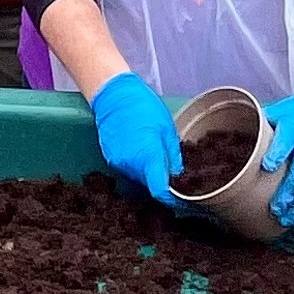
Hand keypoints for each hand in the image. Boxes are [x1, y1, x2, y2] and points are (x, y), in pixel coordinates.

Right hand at [88, 72, 182, 206]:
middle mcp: (130, 164)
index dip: (172, 199)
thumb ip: (172, 157)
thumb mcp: (167, 129)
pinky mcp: (111, 159)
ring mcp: (118, 163)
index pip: (159, 190)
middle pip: (150, 186)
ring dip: (150, 175)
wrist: (113, 94)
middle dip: (162, 184)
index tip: (182, 200)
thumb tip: (177, 177)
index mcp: (147, 155)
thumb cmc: (143, 105)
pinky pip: (129, 170)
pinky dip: (138, 167)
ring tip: (158, 158)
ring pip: (139, 179)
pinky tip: (143, 152)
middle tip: (174, 175)